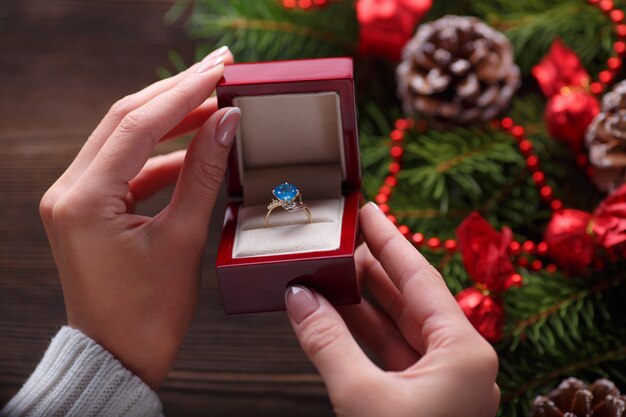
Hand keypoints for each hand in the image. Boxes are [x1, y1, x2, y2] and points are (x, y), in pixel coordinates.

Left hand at [39, 46, 239, 388]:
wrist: (118, 355)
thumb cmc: (147, 314)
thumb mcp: (182, 239)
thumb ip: (204, 175)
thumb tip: (226, 124)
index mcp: (85, 199)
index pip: (138, 124)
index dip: (183, 92)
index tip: (219, 70)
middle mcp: (69, 191)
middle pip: (125, 119)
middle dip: (175, 92)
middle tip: (218, 69)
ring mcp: (75, 198)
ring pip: (125, 139)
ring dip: (170, 121)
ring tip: (214, 105)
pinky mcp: (89, 207)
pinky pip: (128, 167)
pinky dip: (162, 155)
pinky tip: (195, 149)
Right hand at [285, 202, 499, 416]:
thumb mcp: (361, 396)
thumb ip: (328, 341)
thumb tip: (300, 297)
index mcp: (465, 354)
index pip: (420, 279)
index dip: (390, 241)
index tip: (367, 212)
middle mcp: (462, 364)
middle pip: (413, 300)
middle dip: (375, 269)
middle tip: (346, 241)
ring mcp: (446, 385)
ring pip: (403, 328)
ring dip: (367, 303)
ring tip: (336, 274)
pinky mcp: (427, 403)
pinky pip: (396, 355)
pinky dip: (368, 335)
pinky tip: (340, 318)